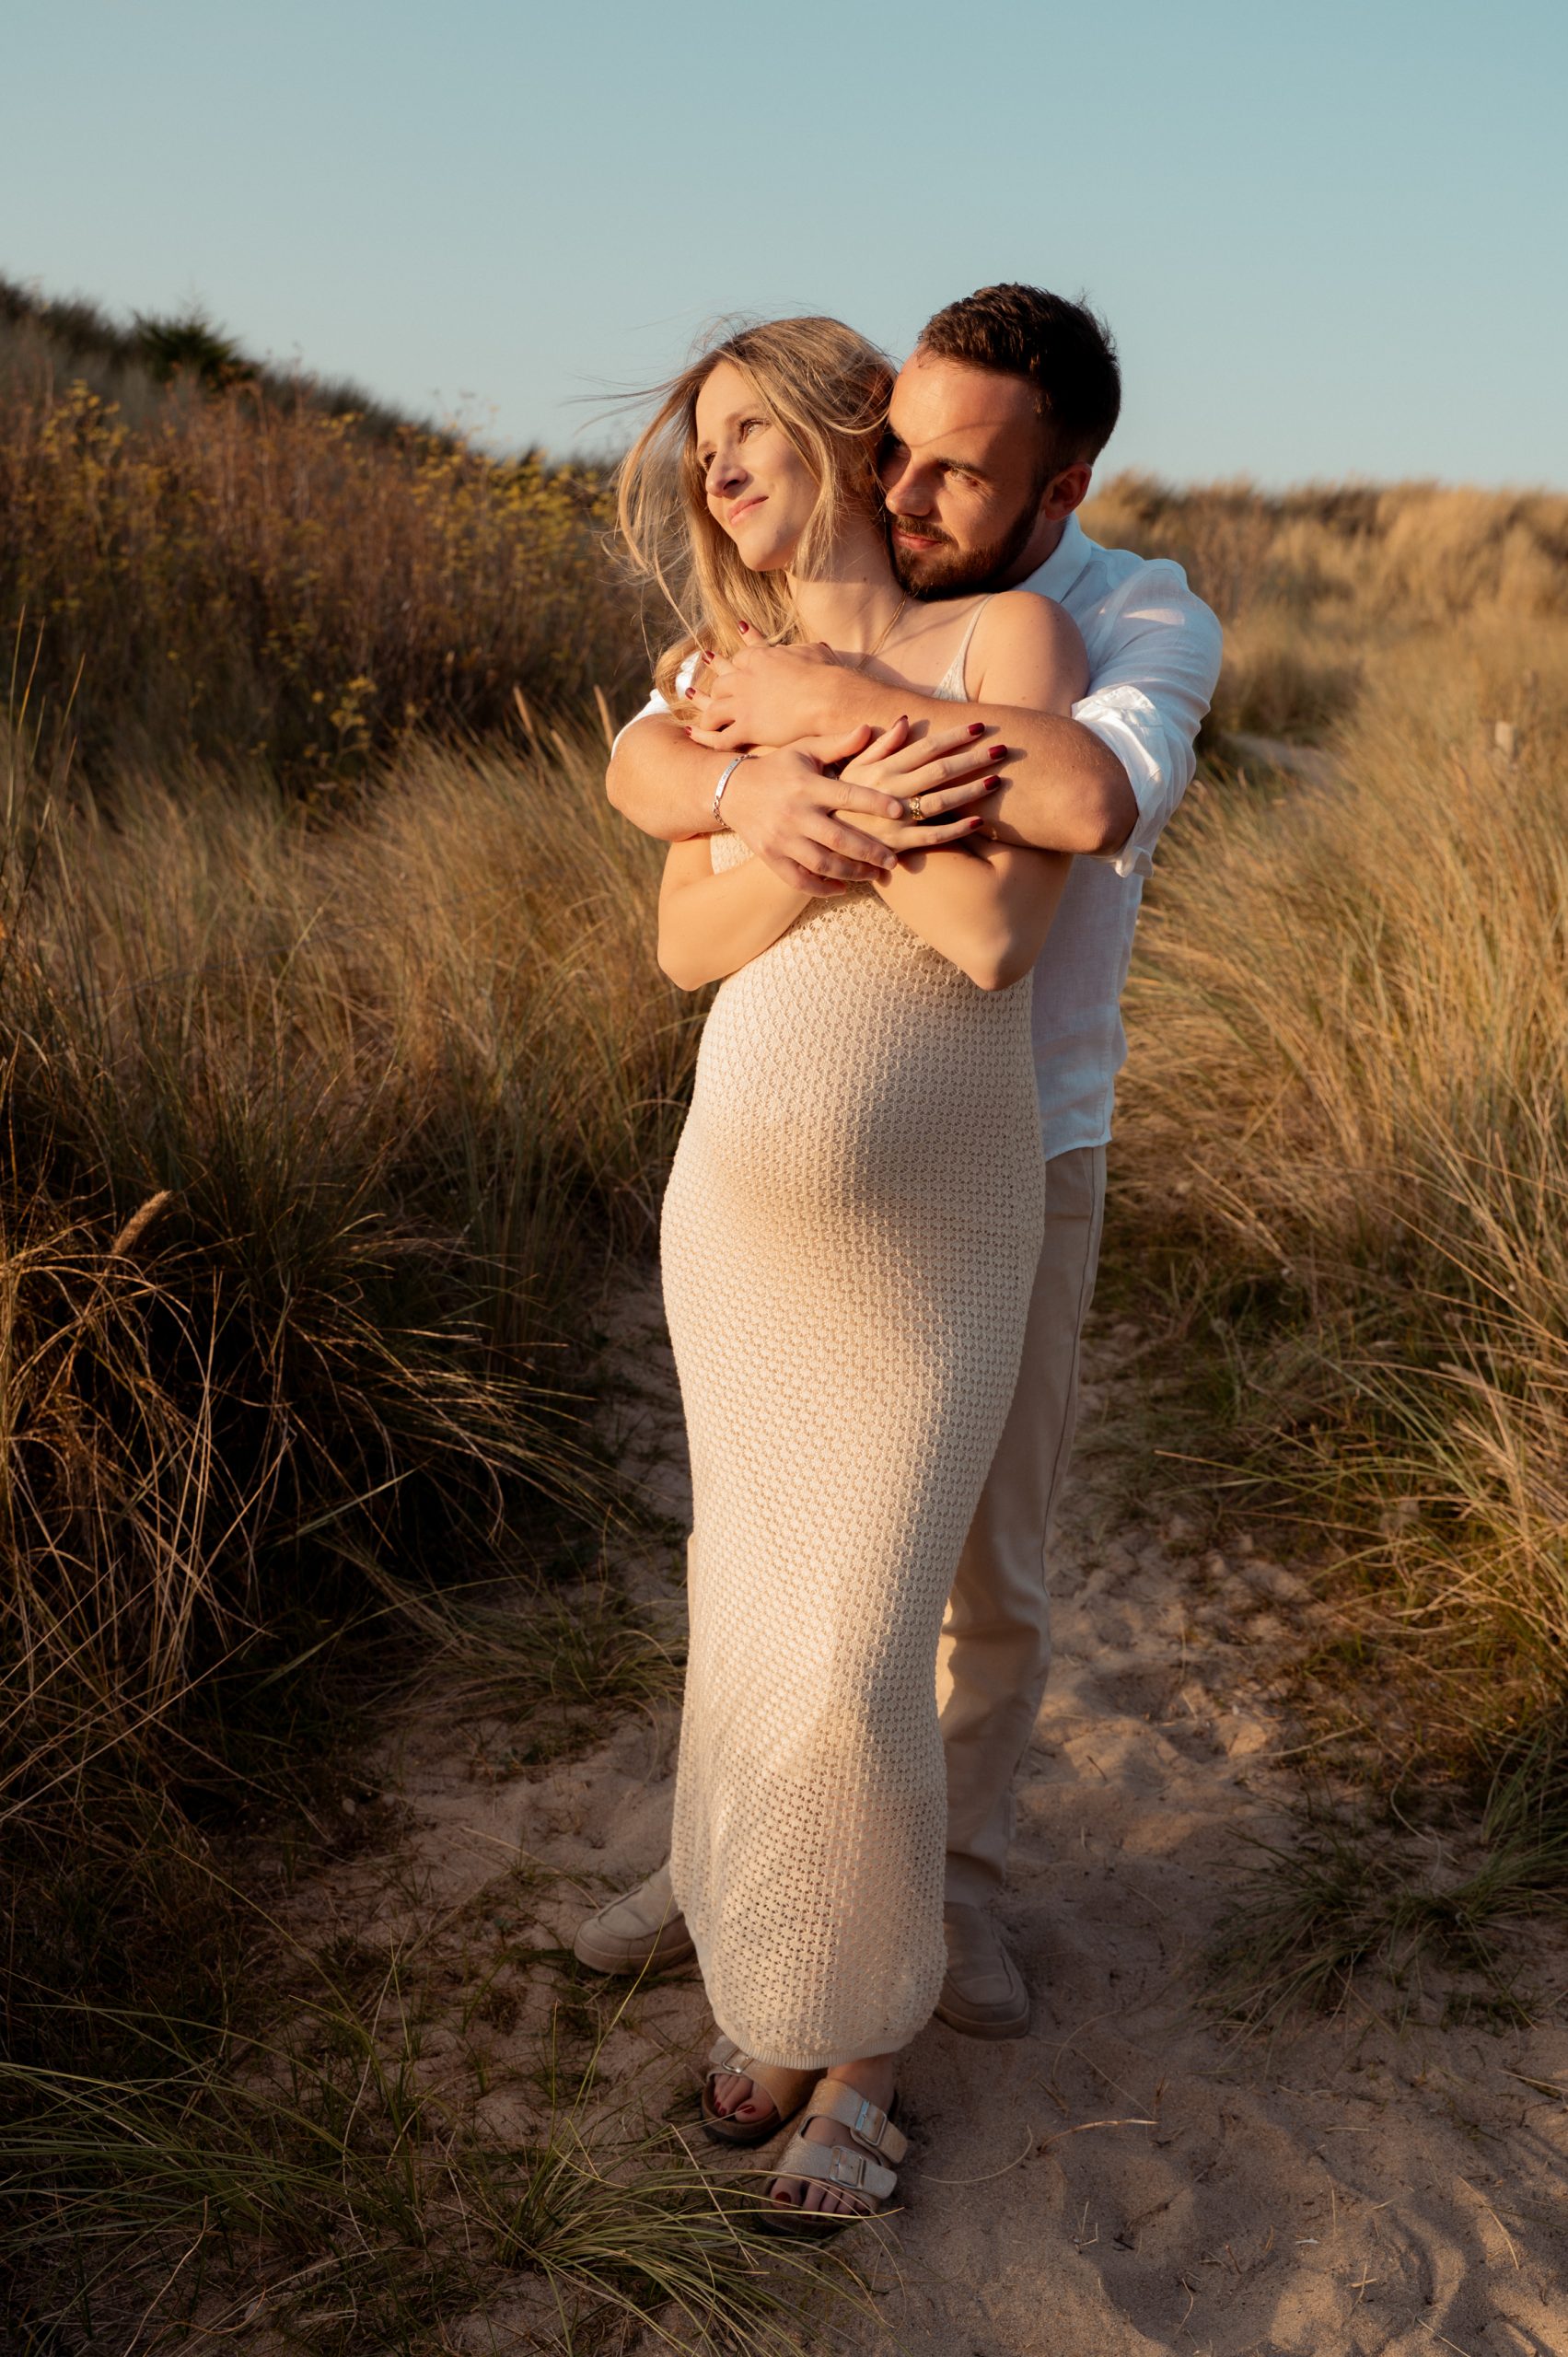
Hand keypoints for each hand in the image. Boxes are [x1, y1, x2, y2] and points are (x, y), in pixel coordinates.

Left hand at [689, 632, 845, 749]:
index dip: (731, 663)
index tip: (721, 661)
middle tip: (699, 691)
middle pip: (721, 683)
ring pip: (714, 709)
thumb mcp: (814, 652)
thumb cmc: (828, 675)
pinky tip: (699, 739)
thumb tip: (814, 646)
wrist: (829, 698)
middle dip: (713, 689)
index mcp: (762, 658)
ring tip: (700, 723)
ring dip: (706, 717)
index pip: (740, 658)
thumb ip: (804, 650)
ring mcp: (744, 703)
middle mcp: (746, 679)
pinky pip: (720, 737)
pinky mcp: (747, 727)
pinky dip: (706, 738)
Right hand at [718, 732, 915, 894]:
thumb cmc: (778, 767)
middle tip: (893, 860)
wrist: (732, 789)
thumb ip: (838, 745)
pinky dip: (822, 888)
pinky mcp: (770, 857)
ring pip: (822, 863)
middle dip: (869, 851)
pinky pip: (799, 879)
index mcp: (807, 786)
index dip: (874, 803)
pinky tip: (842, 888)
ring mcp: (781, 839)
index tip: (899, 811)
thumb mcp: (805, 750)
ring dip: (851, 873)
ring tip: (874, 875)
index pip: (846, 795)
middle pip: (838, 838)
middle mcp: (794, 814)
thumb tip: (867, 728)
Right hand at [835, 716, 1006, 845]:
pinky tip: (979, 822)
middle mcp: (888, 792)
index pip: (924, 747)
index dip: (953, 737)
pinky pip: (931, 839)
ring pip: (939, 804)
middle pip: (938, 771)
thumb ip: (877, 745)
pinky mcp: (894, 846)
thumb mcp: (848, 765)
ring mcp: (893, 821)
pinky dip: (956, 830)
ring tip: (998, 781)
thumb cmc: (832, 795)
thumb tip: (905, 720)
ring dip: (970, 792)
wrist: (812, 835)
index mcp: (880, 769)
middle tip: (1003, 749)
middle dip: (972, 759)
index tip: (979, 726)